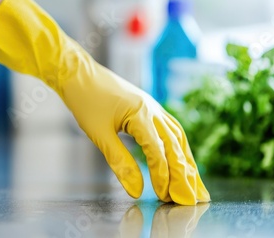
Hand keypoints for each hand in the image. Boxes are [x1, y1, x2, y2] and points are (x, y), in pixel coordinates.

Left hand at [60, 41, 209, 204]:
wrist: (79, 73)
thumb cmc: (86, 101)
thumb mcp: (99, 134)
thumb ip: (120, 162)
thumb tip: (137, 190)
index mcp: (141, 114)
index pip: (158, 151)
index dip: (162, 176)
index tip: (164, 196)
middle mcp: (152, 109)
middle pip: (175, 146)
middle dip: (184, 174)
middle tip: (192, 199)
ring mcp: (152, 107)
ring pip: (177, 138)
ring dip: (187, 162)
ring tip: (195, 185)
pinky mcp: (148, 107)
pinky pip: (170, 129)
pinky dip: (178, 147)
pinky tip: (182, 159)